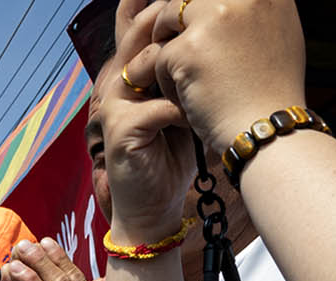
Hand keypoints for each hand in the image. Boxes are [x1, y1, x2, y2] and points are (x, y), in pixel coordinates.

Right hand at [101, 0, 199, 242]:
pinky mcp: (121, 130)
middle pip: (142, 31)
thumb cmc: (173, 154)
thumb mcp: (184, 103)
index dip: (151, 4)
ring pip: (153, 63)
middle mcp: (117, 80)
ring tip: (215, 76)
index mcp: (131, 71)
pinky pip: (160, 106)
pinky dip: (187, 111)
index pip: (138, 24)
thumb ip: (189, 70)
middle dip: (173, 18)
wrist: (153, 206)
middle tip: (202, 15)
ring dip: (188, 69)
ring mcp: (115, 104)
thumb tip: (220, 32)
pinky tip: (201, 119)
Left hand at [150, 0, 309, 154]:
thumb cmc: (271, 89)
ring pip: (166, 20)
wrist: (266, 129)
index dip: (198, 11)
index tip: (197, 38)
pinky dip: (167, 80)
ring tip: (187, 78)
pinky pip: (158, 55)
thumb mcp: (275, 33)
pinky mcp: (189, 47)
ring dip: (168, 48)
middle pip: (184, 0)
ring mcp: (214, 18)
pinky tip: (187, 100)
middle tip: (184, 56)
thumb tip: (219, 2)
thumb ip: (249, 10)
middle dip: (177, 24)